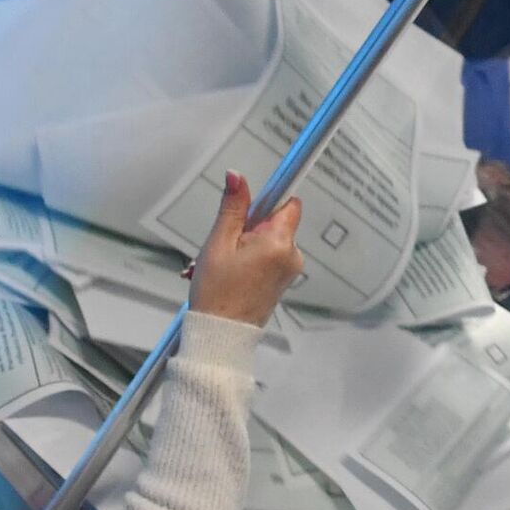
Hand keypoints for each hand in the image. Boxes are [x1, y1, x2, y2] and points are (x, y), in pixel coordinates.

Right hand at [188, 173, 302, 326]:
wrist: (222, 333)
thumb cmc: (217, 293)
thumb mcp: (218, 243)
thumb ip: (231, 208)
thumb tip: (237, 176)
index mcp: (280, 244)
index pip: (289, 203)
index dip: (270, 198)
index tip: (254, 199)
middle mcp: (292, 256)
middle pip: (275, 221)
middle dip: (249, 225)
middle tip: (224, 241)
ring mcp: (290, 269)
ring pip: (269, 239)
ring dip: (245, 242)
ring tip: (222, 261)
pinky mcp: (283, 279)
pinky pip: (269, 256)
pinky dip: (250, 256)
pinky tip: (230, 269)